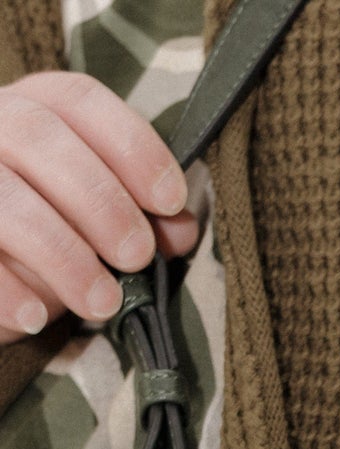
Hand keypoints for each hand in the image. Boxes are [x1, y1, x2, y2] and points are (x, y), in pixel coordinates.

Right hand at [0, 71, 197, 343]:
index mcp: (33, 109)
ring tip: (103, 302)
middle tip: (136, 256)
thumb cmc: (50, 237)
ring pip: (6, 199)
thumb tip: (183, 228)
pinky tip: (37, 317)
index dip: (131, 146)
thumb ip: (141, 219)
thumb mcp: (97, 224)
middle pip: (38, 136)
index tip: (171, 200)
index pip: (79, 100)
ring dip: (63, 253)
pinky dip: (8, 290)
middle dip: (100, 199)